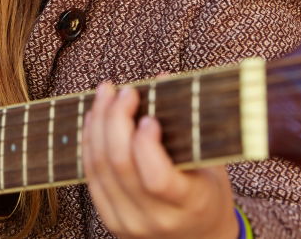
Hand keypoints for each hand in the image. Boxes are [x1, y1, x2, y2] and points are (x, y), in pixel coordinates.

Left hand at [83, 82, 238, 238]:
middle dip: (116, 119)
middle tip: (124, 91)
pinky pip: (91, 175)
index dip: (146, 145)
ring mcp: (127, 221)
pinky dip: (90, 142)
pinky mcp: (110, 218)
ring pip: (99, 167)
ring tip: (106, 95)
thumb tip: (163, 78)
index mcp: (188, 205)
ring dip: (98, 124)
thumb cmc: (208, 193)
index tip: (148, 117)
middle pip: (120, 165)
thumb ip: (188, 123)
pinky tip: (94, 118)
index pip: (157, 178)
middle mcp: (154, 218)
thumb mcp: (211, 162)